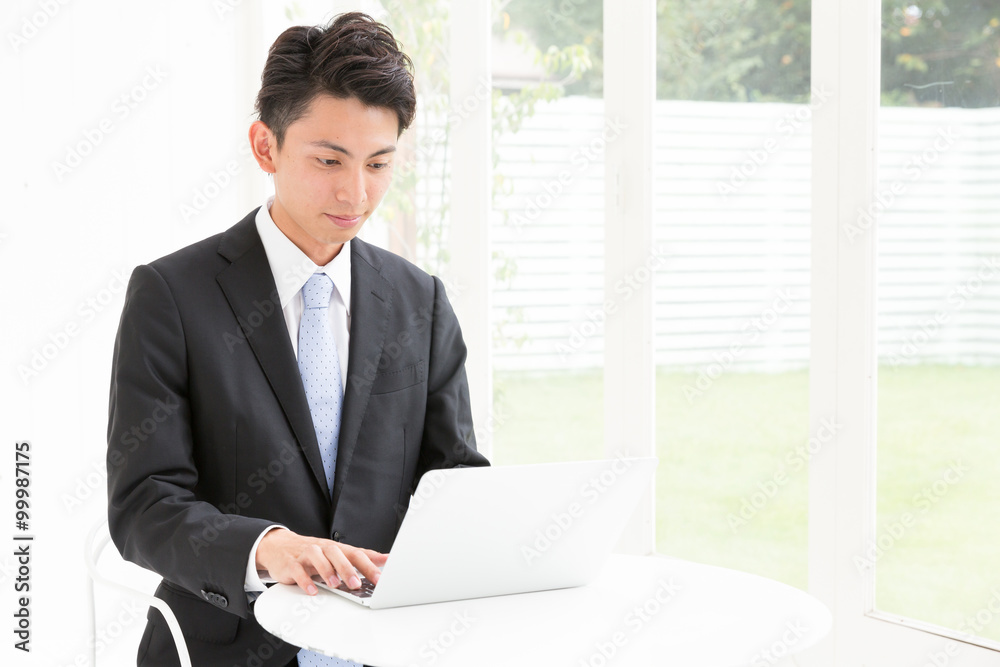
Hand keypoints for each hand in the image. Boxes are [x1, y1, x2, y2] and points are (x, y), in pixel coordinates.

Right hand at [255, 528, 387, 595]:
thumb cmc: (314, 553)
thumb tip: (384, 561)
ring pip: (317, 557)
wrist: (280, 546)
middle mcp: (323, 549)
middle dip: (348, 569)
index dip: (370, 565)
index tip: (381, 578)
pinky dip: (305, 580)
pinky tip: (312, 590)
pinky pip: (298, 570)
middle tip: (357, 584)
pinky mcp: (291, 564)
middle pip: (337, 553)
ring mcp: (306, 555)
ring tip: (335, 585)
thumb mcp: (337, 555)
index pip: (356, 554)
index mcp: (337, 549)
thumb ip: (359, 559)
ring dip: (327, 571)